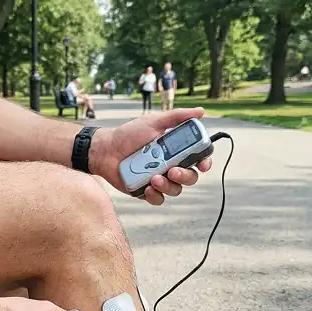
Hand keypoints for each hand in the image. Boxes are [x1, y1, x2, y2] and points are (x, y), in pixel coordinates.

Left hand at [90, 108, 213, 205]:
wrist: (106, 150)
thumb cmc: (129, 134)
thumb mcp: (153, 122)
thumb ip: (177, 117)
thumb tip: (201, 111)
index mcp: (176, 150)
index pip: (198, 159)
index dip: (205, 162)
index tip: (203, 165)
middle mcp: (171, 166)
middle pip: (190, 177)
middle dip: (185, 176)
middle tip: (173, 170)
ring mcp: (159, 179)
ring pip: (175, 190)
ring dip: (168, 186)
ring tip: (154, 178)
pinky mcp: (146, 191)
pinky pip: (158, 199)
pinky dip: (155, 195)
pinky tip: (147, 188)